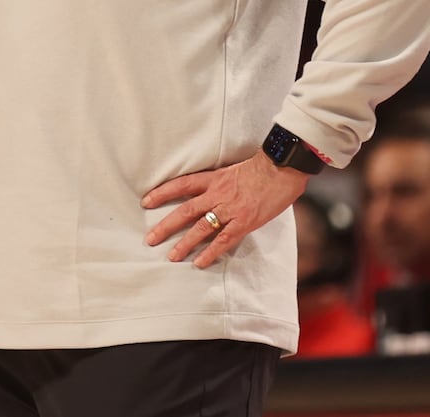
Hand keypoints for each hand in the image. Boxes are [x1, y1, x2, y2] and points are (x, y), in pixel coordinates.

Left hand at [141, 152, 308, 268]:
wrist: (282, 167)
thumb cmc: (263, 166)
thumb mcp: (234, 169)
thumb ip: (221, 181)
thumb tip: (212, 192)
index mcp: (214, 178)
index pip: (181, 184)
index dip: (162, 193)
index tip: (146, 201)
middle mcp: (217, 194)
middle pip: (185, 210)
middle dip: (166, 226)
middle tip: (150, 239)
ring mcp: (230, 209)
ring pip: (201, 228)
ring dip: (184, 243)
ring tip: (171, 256)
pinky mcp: (244, 222)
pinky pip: (223, 240)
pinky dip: (210, 253)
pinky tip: (199, 263)